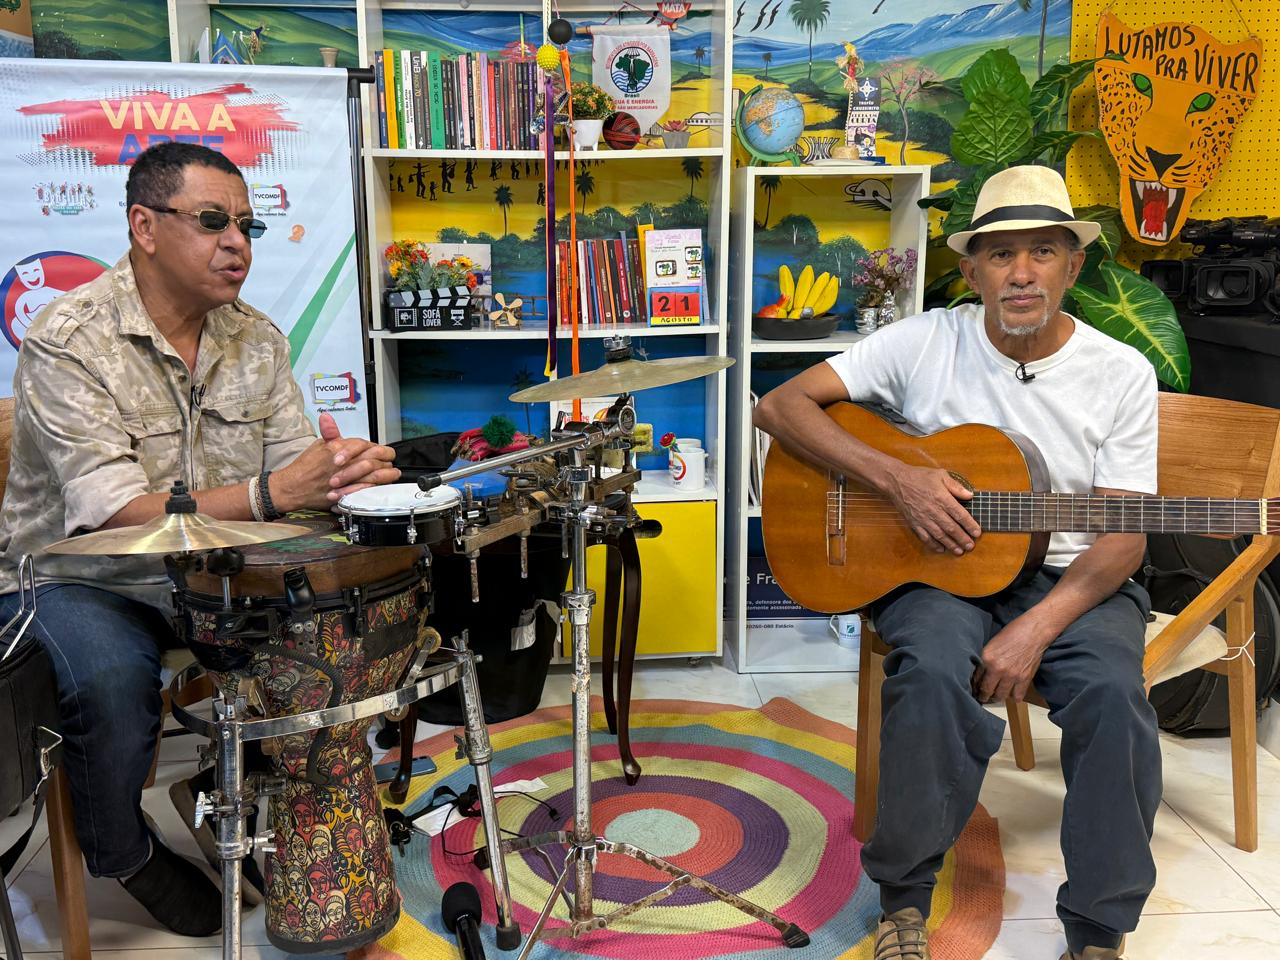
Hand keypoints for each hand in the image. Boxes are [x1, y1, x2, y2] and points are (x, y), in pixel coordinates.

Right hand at [273, 413, 398, 510]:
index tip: (382, 451)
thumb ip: (330, 434)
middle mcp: (343, 463)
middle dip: (386, 460)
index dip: (377, 448)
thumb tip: (328, 418)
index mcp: (338, 448)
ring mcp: (345, 479)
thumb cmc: (305, 467)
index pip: (365, 444)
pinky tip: (381, 486)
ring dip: (386, 474)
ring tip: (393, 473)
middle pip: (374, 459)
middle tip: (391, 461)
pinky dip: (374, 487)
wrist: (292, 486)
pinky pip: (363, 489)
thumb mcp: (318, 445)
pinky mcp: (343, 493)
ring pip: (373, 475)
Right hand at [885, 464, 980, 554]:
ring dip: (950, 544)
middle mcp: (933, 511)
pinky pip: (924, 537)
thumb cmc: (920, 476)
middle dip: (962, 538)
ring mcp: (923, 518)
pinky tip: (941, 549)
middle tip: (971, 546)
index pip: (960, 515)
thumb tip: (970, 495)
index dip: (970, 525)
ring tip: (959, 551)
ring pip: (939, 535)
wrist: (897, 481)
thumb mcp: (940, 475)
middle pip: (951, 528)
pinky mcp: (914, 523)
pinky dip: (933, 545)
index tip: (977, 533)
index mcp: (942, 498)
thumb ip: (956, 486)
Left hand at [973, 617, 1049, 703]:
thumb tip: (979, 671)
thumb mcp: (992, 644)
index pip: (975, 678)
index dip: (973, 685)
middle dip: (982, 695)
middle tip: (981, 697)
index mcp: (987, 658)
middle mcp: (998, 669)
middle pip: (986, 690)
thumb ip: (985, 658)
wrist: (1034, 631)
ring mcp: (1012, 676)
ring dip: (996, 698)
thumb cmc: (1013, 632)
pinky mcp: (1025, 679)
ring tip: (994, 697)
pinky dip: (1014, 697)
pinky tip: (1012, 696)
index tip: (973, 688)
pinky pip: (1017, 695)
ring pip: (1000, 696)